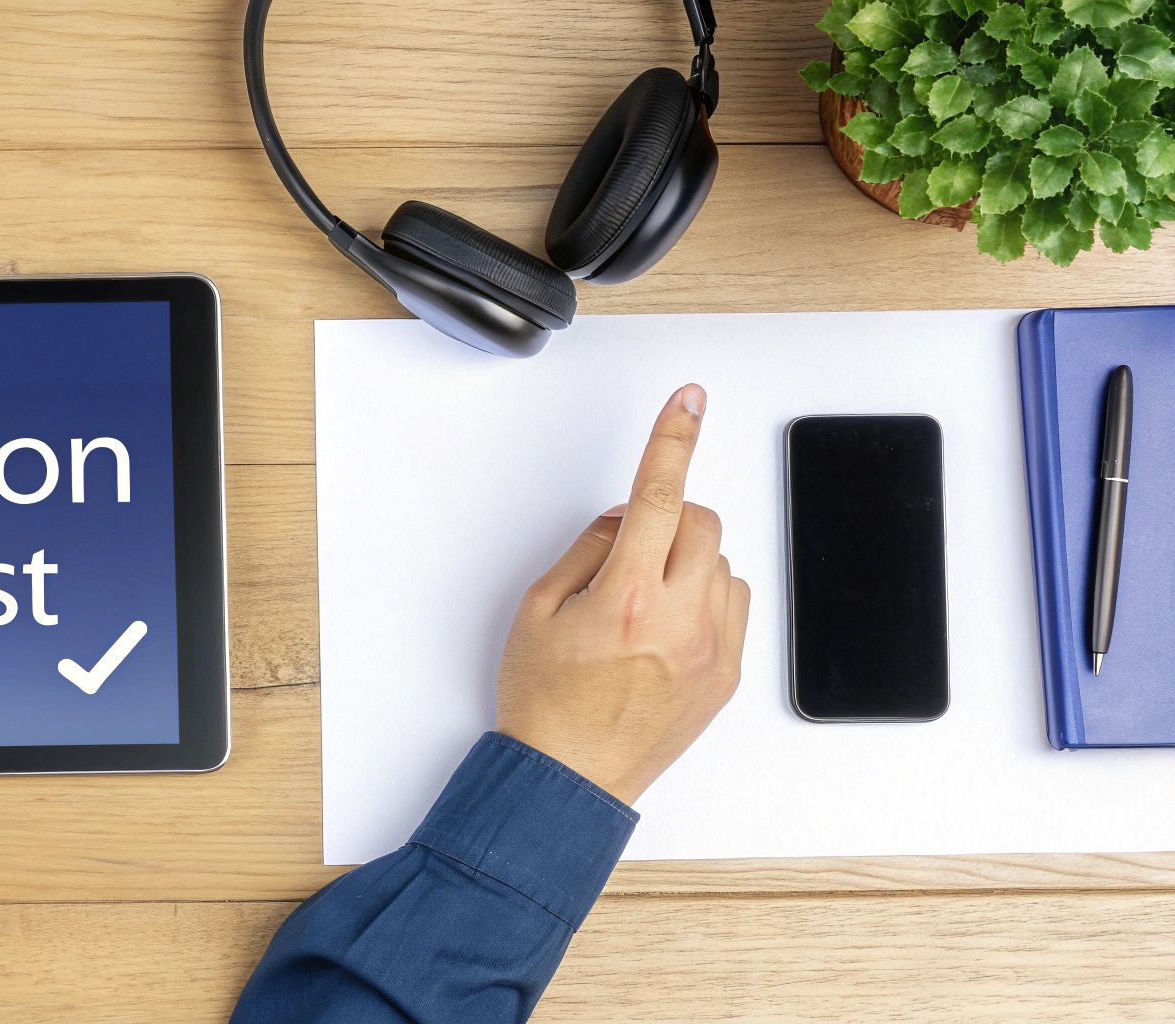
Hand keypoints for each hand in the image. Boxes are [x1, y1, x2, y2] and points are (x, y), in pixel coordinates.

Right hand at [495, 384, 749, 805]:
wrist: (570, 780)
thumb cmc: (545, 702)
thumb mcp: (538, 609)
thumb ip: (588, 549)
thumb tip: (627, 516)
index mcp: (627, 599)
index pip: (659, 496)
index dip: (673, 439)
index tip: (688, 401)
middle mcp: (679, 621)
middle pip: (701, 522)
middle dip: (668, 516)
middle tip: (629, 546)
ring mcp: (712, 650)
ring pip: (722, 563)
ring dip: (686, 560)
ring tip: (642, 601)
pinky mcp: (727, 675)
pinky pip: (733, 604)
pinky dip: (705, 597)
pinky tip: (666, 626)